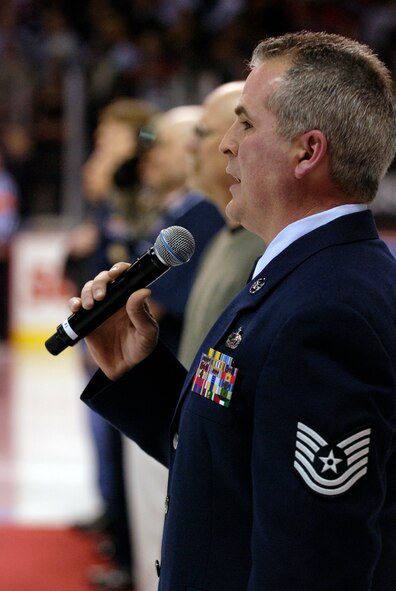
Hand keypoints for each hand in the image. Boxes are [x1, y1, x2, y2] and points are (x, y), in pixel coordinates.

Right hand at [69, 263, 158, 379]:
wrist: (125, 369)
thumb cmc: (141, 349)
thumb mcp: (146, 333)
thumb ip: (142, 313)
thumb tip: (143, 291)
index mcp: (130, 298)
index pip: (124, 276)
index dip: (118, 269)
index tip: (115, 274)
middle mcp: (114, 300)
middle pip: (103, 279)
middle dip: (99, 282)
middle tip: (100, 296)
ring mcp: (99, 309)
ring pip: (88, 290)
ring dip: (86, 292)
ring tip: (90, 305)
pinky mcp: (86, 320)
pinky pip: (76, 307)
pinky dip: (73, 303)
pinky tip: (76, 308)